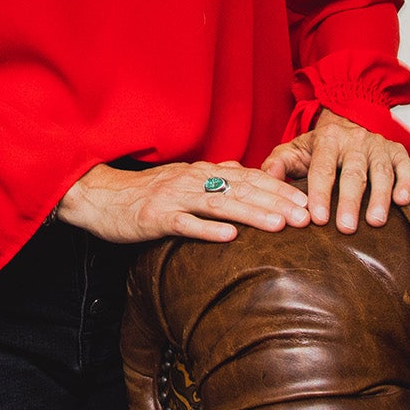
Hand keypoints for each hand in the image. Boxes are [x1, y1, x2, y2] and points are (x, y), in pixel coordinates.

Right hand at [56, 159, 313, 245]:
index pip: (249, 178)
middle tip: (307, 217)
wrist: (100, 196)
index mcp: (203, 173)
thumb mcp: (183, 180)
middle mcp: (193, 180)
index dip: (280, 189)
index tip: (309, 202)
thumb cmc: (144, 193)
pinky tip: (229, 238)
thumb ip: (214, 177)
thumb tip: (244, 172)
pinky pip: (185, 224)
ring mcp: (175, 198)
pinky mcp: (156, 218)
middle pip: (242, 190)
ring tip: (280, 225)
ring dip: (252, 214)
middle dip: (277, 202)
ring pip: (220, 204)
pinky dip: (208, 230)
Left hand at [261, 107, 409, 231]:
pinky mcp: (397, 151)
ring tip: (376, 221)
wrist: (346, 123)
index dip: (319, 194)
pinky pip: (405, 166)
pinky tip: (402, 201)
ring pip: (381, 171)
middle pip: (353, 173)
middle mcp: (354, 141)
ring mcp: (378, 146)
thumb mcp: (294, 150)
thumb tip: (265, 177)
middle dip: (349, 201)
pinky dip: (406, 182)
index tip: (317, 218)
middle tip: (346, 228)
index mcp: (327, 141)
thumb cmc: (319, 148)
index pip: (322, 169)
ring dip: (380, 196)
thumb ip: (278, 163)